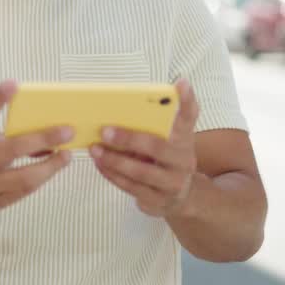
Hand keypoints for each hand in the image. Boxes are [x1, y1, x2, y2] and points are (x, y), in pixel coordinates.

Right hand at [0, 81, 73, 216]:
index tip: (13, 84)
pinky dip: (40, 178)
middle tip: (67, 131)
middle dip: (44, 138)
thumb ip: (4, 136)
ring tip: (66, 155)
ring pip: (25, 177)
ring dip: (51, 166)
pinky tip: (51, 169)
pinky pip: (25, 191)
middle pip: (14, 148)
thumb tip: (44, 135)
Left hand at [90, 79, 198, 216]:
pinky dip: (112, 174)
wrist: (182, 196)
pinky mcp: (158, 201)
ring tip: (94, 149)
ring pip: (141, 172)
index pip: (189, 115)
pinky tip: (99, 164)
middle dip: (129, 138)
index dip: (187, 99)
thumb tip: (123, 105)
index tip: (180, 83)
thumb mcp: (171, 138)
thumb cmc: (168, 157)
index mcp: (185, 138)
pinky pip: (131, 187)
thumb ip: (157, 121)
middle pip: (158, 147)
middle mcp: (183, 160)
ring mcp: (172, 183)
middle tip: (105, 130)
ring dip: (114, 160)